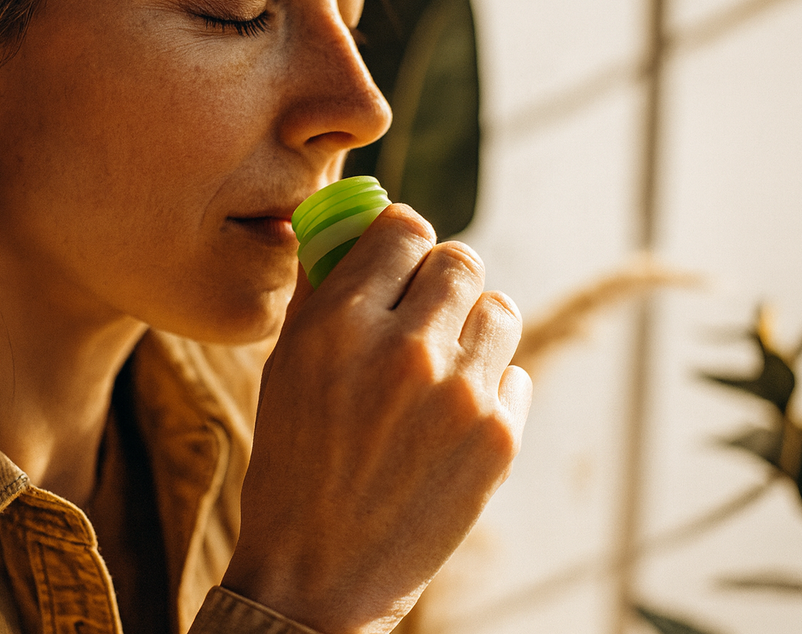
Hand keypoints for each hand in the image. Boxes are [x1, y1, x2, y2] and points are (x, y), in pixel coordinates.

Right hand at [222, 204, 532, 632]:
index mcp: (340, 325)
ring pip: (499, 309)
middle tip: (426, 310)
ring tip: (444, 366)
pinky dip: (491, 387)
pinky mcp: (498, 438)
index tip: (401, 257)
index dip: (403, 238)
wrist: (319, 573)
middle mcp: (405, 350)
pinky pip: (516, 373)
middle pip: (460, 261)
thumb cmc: (292, 466)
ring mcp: (459, 394)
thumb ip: (320, 296)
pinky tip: (454, 419)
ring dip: (474, 328)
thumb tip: (344, 237)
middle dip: (442, 278)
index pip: (404, 228)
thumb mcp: (285, 369)